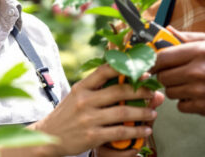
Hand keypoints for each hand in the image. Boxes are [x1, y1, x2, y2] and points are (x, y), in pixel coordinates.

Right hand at [31, 64, 157, 155]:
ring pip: (123, 113)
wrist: (50, 136)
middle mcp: (85, 101)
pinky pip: (119, 132)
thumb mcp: (77, 95)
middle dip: (141, 91)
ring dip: (142, 113)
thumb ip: (97, 87)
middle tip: (154, 92)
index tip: (143, 70)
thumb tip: (123, 77)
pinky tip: (144, 130)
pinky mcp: (92, 136)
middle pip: (119, 91)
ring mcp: (88, 119)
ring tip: (153, 113)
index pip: (104, 71)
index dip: (126, 69)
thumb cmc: (67, 114)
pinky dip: (135, 132)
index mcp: (81, 87)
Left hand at [150, 27, 204, 118]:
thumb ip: (187, 36)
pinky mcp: (202, 106)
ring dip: (175, 88)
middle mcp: (198, 70)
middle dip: (165, 74)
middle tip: (175, 72)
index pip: (162, 57)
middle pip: (162, 76)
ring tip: (189, 83)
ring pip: (169, 92)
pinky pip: (180, 105)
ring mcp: (199, 90)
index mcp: (199, 51)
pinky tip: (196, 94)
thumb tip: (166, 30)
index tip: (153, 63)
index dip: (153, 60)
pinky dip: (185, 102)